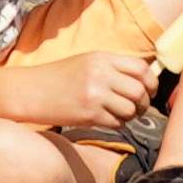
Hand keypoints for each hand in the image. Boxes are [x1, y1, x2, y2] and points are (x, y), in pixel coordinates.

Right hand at [18, 45, 160, 130]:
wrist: (31, 91)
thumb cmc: (60, 77)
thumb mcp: (87, 62)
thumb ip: (114, 68)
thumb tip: (144, 80)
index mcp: (102, 58)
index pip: (141, 68)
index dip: (151, 82)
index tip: (150, 90)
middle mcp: (100, 74)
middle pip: (139, 91)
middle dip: (144, 102)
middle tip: (138, 107)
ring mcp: (95, 95)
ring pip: (130, 110)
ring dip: (131, 115)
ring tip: (120, 114)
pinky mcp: (89, 115)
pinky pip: (117, 123)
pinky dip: (117, 124)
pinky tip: (106, 119)